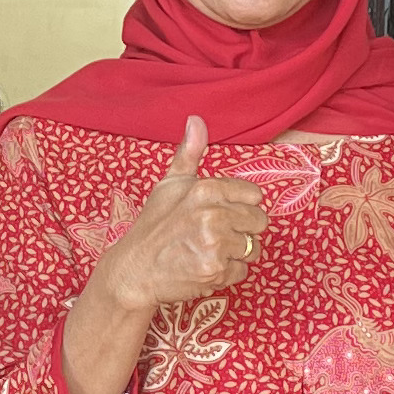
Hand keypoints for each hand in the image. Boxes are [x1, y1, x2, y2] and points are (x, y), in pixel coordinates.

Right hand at [81, 120, 273, 321]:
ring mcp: (215, 243)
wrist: (135, 270)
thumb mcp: (170, 184)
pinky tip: (204, 266)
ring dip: (235, 254)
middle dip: (241, 231)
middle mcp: (213, 213)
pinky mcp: (215, 269)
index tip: (220, 214)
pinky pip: (242, 271)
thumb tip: (196, 120)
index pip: (255, 195)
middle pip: (259, 222)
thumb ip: (189, 153)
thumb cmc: (154, 226)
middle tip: (213, 235)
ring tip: (208, 250)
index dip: (240, 207)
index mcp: (207, 188)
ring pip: (253, 248)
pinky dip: (226, 273)